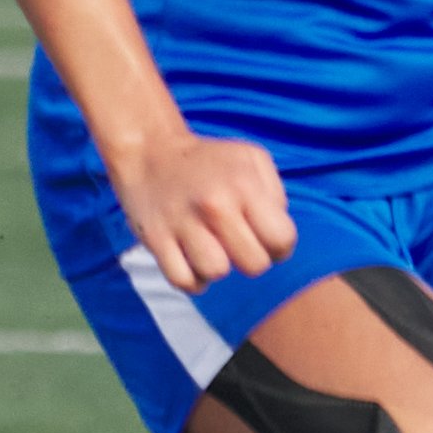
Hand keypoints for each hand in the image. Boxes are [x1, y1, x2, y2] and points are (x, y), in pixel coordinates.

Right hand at [108, 127, 297, 293]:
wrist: (151, 151)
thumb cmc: (210, 160)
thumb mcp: (252, 159)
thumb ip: (275, 195)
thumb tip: (279, 234)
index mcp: (244, 184)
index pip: (282, 239)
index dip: (280, 246)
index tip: (265, 238)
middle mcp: (215, 205)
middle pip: (254, 265)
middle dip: (252, 259)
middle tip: (239, 243)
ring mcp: (183, 223)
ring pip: (216, 273)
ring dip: (218, 268)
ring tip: (213, 249)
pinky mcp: (156, 239)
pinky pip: (183, 280)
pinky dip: (192, 280)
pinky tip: (194, 263)